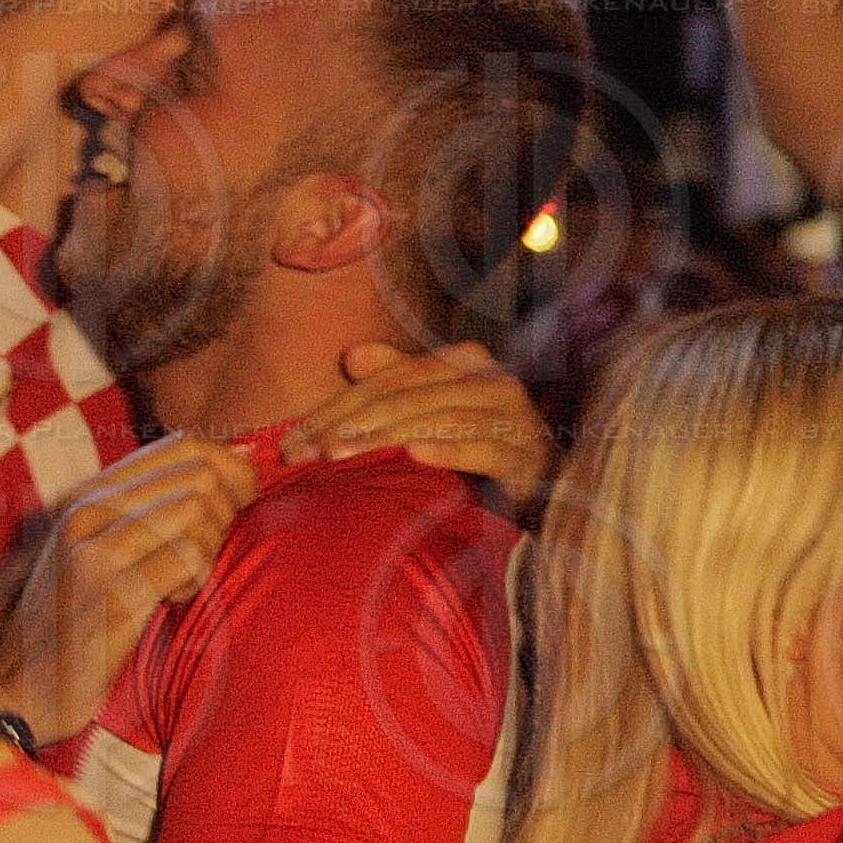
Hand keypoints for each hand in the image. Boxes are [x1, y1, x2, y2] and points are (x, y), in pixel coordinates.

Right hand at [0, 433, 256, 741]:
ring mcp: (95, 548)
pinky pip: (191, 558)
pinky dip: (195, 579)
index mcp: (89, 493)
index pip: (184, 444)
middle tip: (208, 550)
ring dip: (208, 549)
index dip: (231, 468)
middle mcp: (88, 510)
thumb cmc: (77, 619)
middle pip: (201, 475)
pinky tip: (170, 599)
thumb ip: (151, 506)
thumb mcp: (103, 547)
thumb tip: (230, 466)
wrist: (19, 686)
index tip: (240, 503)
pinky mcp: (111, 591)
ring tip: (179, 579)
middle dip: (228, 511)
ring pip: (200, 512)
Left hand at [282, 342, 555, 514]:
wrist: (550, 488)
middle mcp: (490, 380)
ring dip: (386, 435)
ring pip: (438, 417)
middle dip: (350, 423)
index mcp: (464, 363)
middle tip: (305, 452)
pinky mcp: (527, 454)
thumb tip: (353, 355)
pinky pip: (484, 448)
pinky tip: (416, 454)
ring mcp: (513, 416)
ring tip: (340, 454)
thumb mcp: (433, 412)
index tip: (293, 441)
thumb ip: (397, 383)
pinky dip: (450, 450)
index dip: (336, 406)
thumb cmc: (483, 448)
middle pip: (407, 395)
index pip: (388, 379)